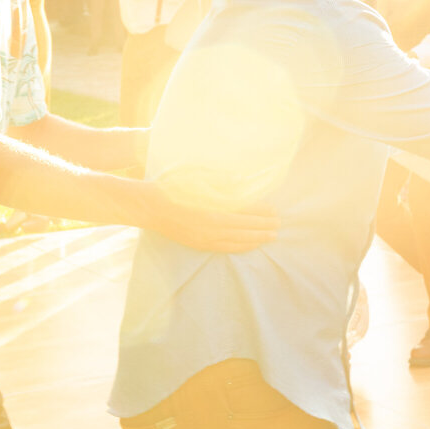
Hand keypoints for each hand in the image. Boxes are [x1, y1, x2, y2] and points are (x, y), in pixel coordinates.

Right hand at [147, 186, 277, 252]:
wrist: (150, 206)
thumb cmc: (175, 187)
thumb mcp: (201, 180)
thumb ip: (224, 184)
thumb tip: (245, 184)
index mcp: (215, 211)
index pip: (247, 213)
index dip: (262, 213)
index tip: (275, 211)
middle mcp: (213, 228)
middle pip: (246, 229)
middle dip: (264, 227)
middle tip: (279, 225)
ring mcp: (206, 238)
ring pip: (238, 241)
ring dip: (256, 239)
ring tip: (271, 236)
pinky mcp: (199, 244)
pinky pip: (226, 248)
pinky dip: (241, 246)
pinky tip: (249, 245)